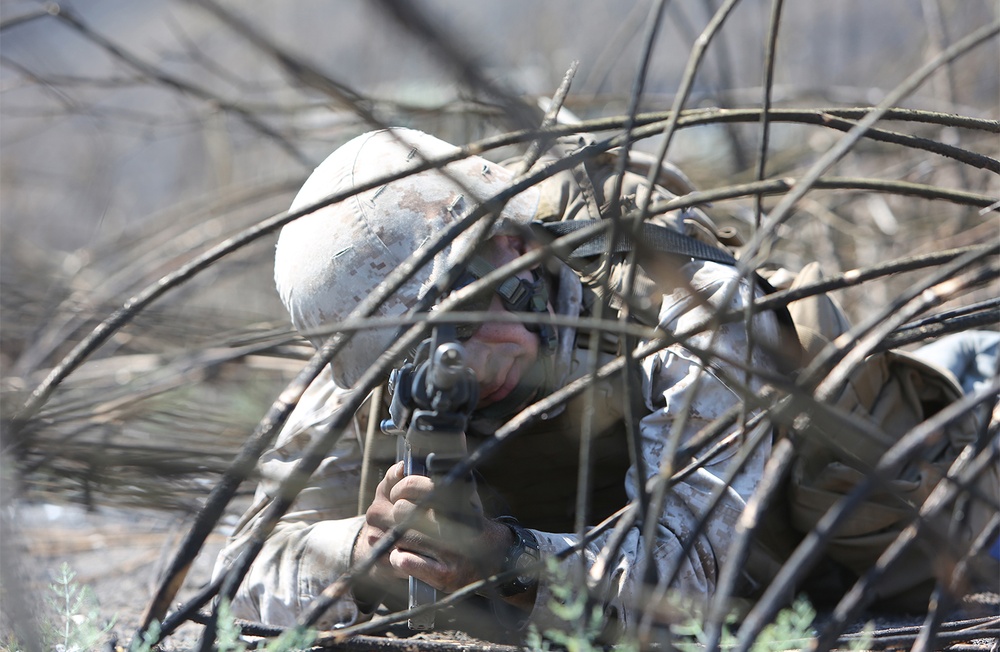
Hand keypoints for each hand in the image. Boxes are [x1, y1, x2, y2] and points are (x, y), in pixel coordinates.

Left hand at [354, 462, 512, 593]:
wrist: (498, 558)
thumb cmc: (470, 523)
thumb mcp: (460, 496)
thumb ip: (431, 482)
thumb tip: (400, 469)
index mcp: (456, 500)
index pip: (415, 486)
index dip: (400, 487)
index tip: (398, 493)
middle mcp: (454, 524)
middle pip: (400, 511)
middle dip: (394, 514)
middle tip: (395, 517)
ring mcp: (450, 551)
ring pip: (399, 537)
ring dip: (393, 537)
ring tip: (399, 537)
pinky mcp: (445, 575)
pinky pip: (406, 562)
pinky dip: (399, 559)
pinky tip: (404, 556)